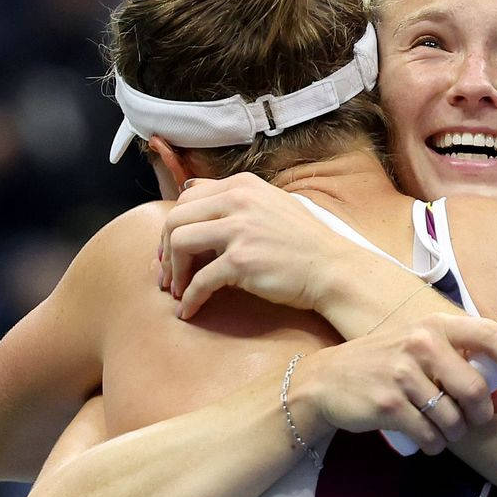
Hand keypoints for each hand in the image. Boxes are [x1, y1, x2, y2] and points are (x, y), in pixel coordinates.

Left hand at [159, 173, 350, 318]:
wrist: (332, 268)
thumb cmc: (303, 242)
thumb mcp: (270, 204)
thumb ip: (234, 198)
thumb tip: (189, 191)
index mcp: (243, 185)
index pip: (188, 198)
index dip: (172, 227)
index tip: (172, 251)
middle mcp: (239, 200)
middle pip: (175, 219)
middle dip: (164, 250)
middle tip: (168, 274)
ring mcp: (240, 229)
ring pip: (179, 243)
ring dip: (173, 272)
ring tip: (178, 291)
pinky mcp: (242, 260)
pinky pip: (200, 280)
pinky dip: (190, 298)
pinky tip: (190, 311)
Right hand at [309, 313, 496, 454]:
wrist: (326, 380)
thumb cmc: (385, 364)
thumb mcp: (423, 354)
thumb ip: (464, 371)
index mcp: (435, 324)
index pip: (490, 335)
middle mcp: (421, 343)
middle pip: (475, 390)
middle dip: (481, 414)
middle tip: (473, 420)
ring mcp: (402, 374)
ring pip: (454, 419)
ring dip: (454, 433)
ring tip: (441, 428)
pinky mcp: (388, 404)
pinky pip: (430, 436)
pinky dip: (434, 444)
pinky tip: (424, 437)